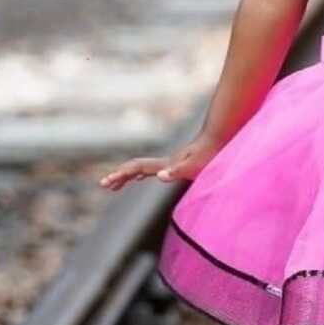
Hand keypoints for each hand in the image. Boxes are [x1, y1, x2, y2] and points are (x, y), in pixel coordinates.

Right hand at [98, 133, 222, 190]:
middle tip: (104, 185)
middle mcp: (164, 163)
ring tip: (114, 185)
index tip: (107, 182)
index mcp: (166, 165)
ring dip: (126, 176)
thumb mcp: (194, 166)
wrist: (219, 139)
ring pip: (141, 169)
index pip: (138, 168)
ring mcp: (169, 163)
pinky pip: (150, 170)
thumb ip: (177, 171)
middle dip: (119, 176)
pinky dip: (139, 174)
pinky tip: (138, 178)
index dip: (122, 174)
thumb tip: (158, 176)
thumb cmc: (209, 155)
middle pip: (135, 167)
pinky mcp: (176, 164)